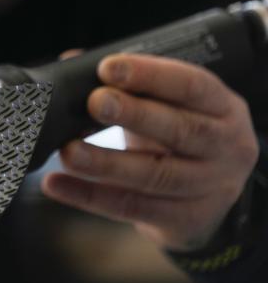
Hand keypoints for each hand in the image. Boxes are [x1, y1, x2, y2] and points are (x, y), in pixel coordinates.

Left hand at [41, 53, 258, 250]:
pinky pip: (132, 207)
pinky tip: (58, 184)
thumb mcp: (170, 103)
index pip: (191, 85)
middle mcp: (224, 147)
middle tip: (95, 102)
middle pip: (180, 130)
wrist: (207, 195)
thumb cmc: (178, 130)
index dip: (150, 75)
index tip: (108, 68)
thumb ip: (127, 82)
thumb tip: (72, 62)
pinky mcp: (186, 221)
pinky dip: (90, 196)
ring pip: (155, 175)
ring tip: (69, 152)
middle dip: (134, 114)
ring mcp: (210, 187)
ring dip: (106, 163)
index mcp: (221, 107)